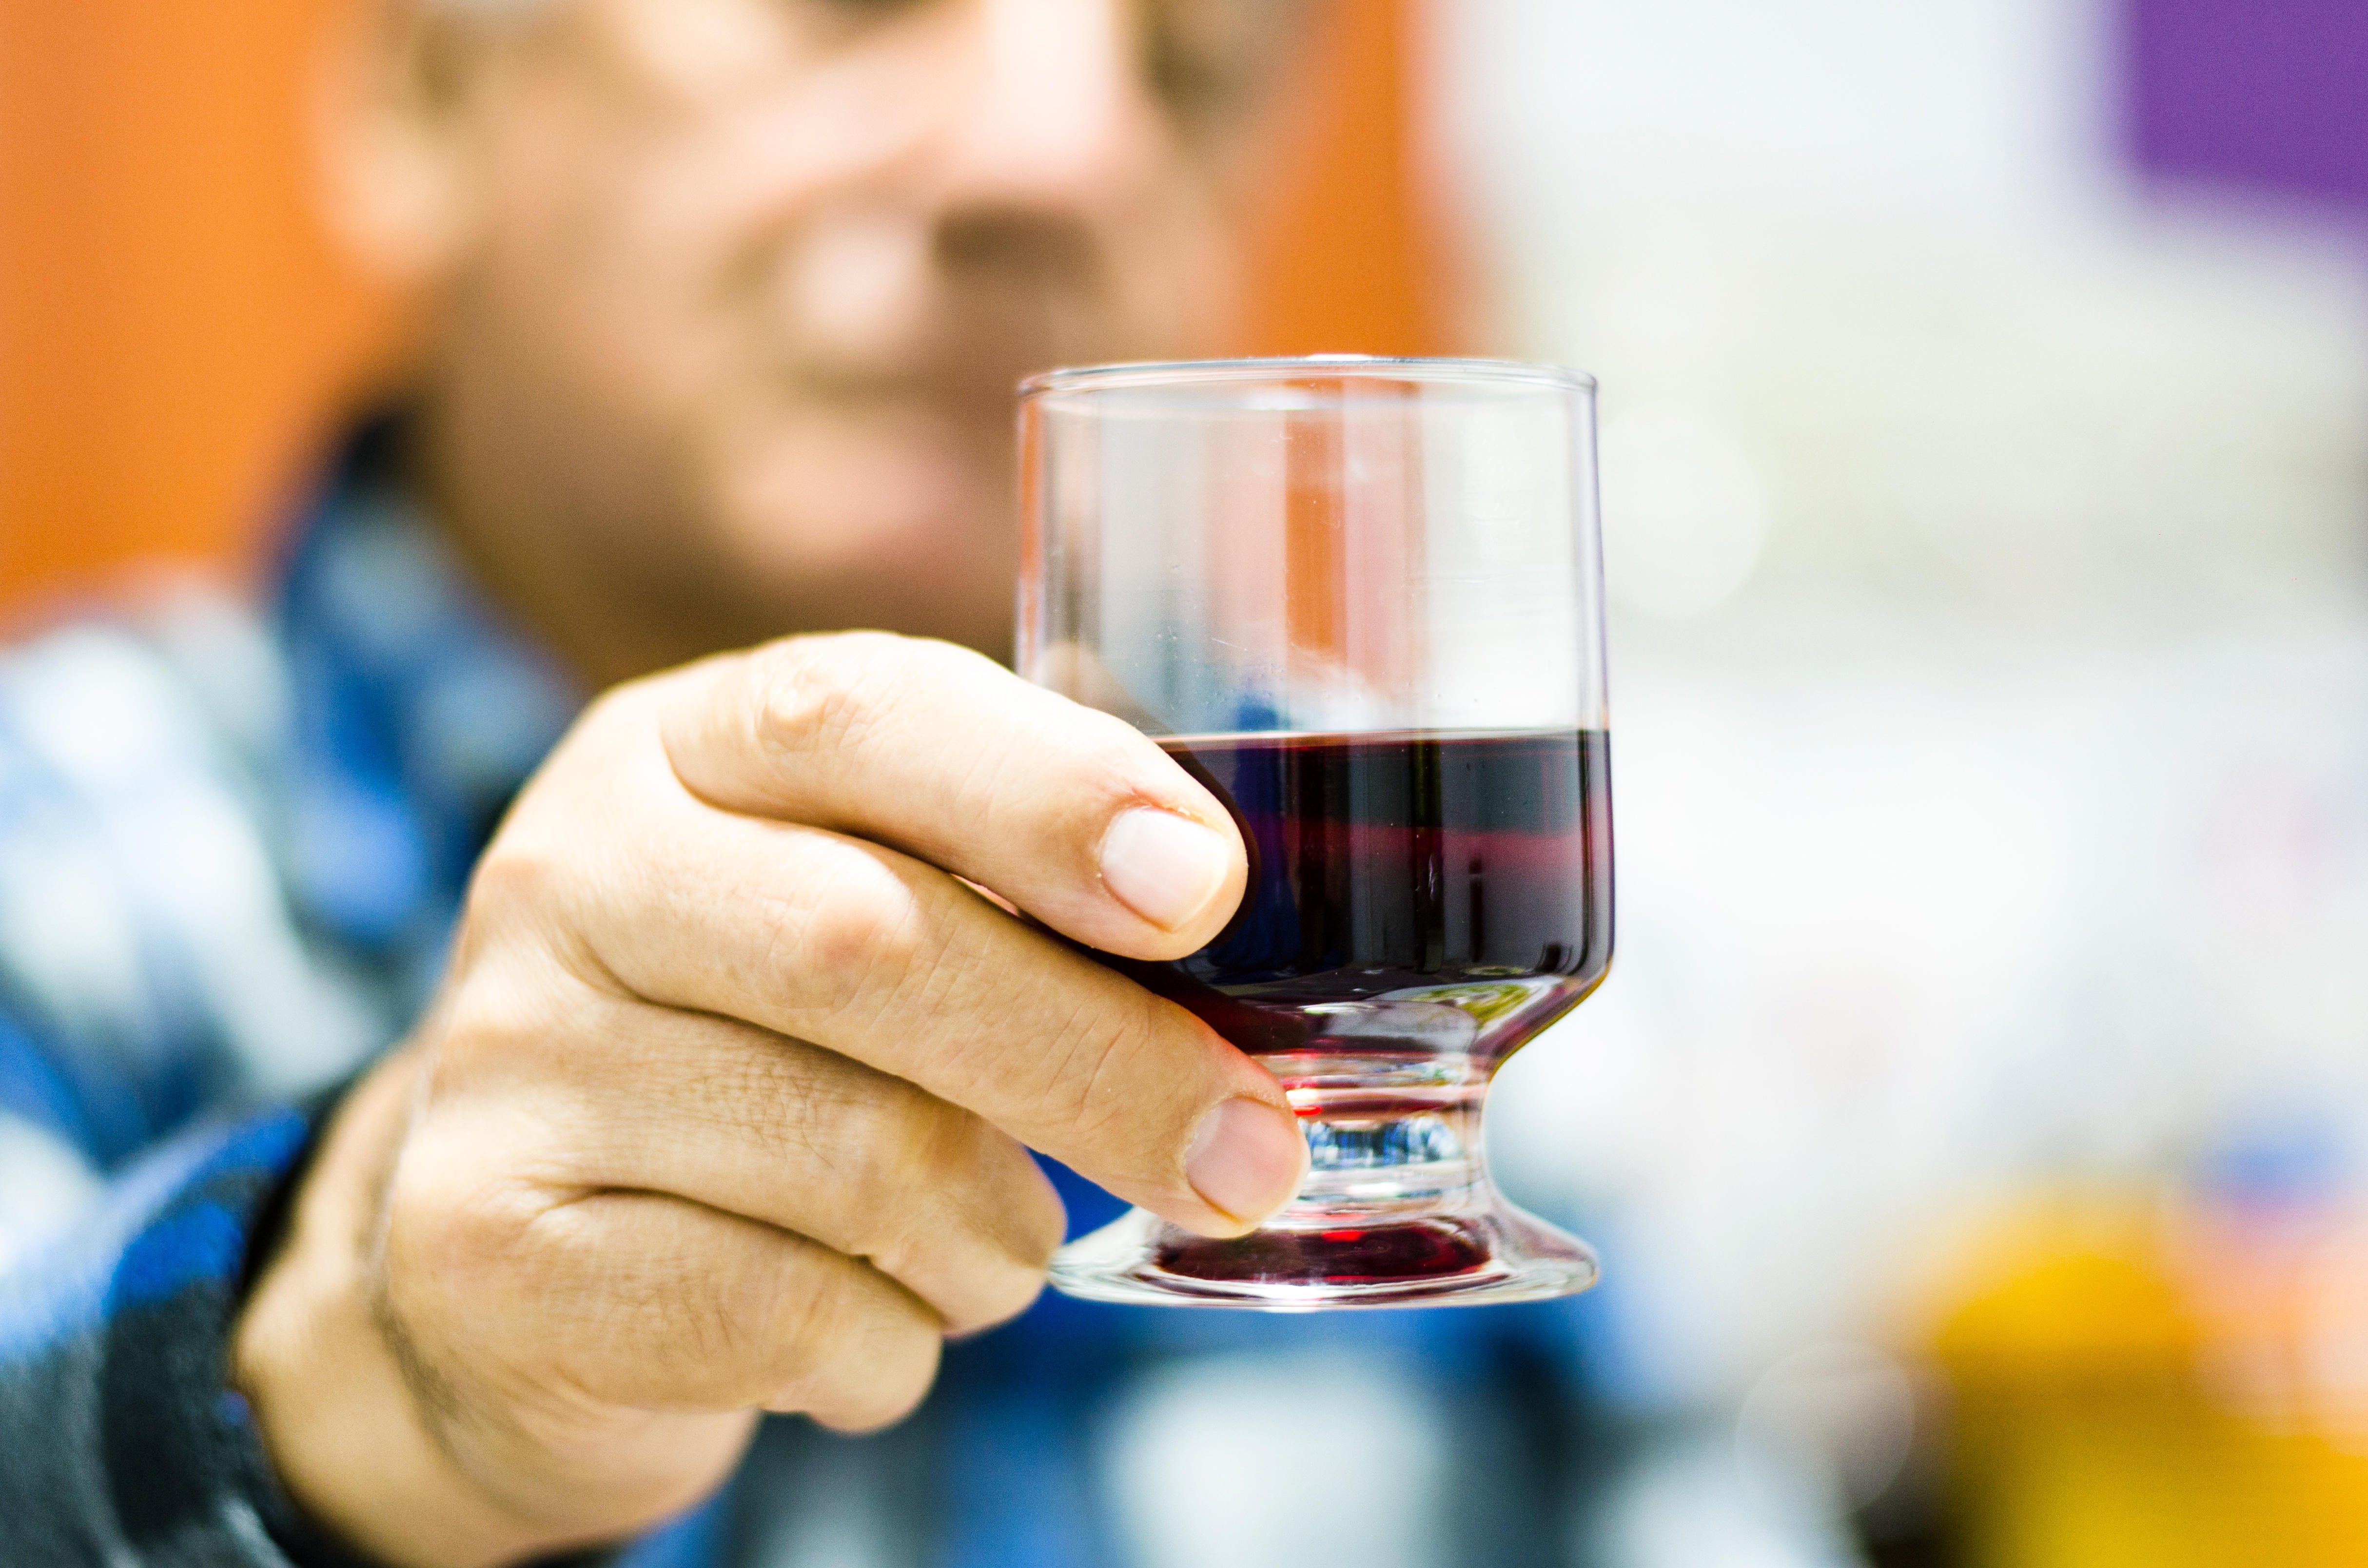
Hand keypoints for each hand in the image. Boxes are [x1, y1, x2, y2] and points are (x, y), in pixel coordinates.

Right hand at [232, 634, 1305, 1567]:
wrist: (512, 1253)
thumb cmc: (756, 1047)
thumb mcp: (857, 897)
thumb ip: (1006, 869)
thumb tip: (1218, 890)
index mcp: (681, 748)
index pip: (857, 713)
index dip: (1046, 792)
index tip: (1203, 887)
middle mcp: (570, 873)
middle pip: (874, 947)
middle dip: (1101, 1065)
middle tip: (1245, 1154)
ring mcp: (509, 1060)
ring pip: (856, 1158)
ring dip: (998, 1235)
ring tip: (999, 1246)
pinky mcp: (488, 1246)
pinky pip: (783, 1314)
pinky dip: (896, 1346)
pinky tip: (879, 1324)